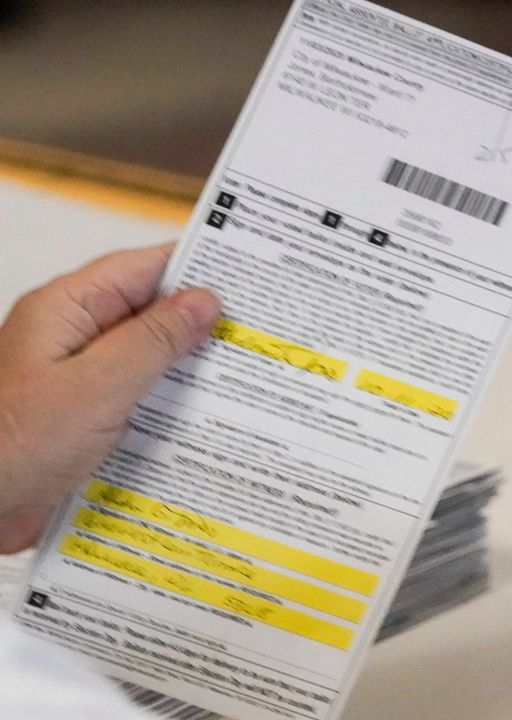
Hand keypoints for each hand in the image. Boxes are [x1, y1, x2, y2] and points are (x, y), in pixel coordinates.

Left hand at [0, 244, 219, 552]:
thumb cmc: (12, 445)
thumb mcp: (97, 387)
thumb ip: (154, 340)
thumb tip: (203, 301)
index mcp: (66, 310)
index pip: (143, 268)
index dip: (196, 268)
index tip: (249, 277)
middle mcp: (71, 335)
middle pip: (149, 312)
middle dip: (202, 322)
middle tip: (262, 331)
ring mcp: (77, 377)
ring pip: (148, 357)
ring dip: (190, 366)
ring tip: (247, 374)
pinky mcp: (83, 416)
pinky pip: (137, 396)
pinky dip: (170, 403)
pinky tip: (205, 419)